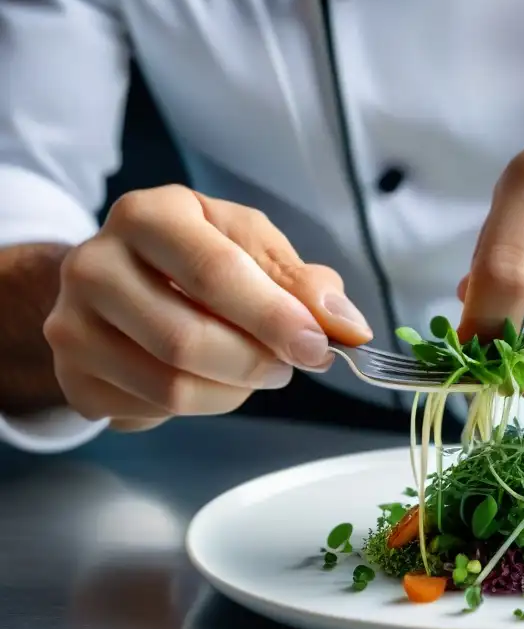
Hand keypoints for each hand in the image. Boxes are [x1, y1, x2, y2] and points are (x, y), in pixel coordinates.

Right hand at [44, 185, 372, 431]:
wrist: (119, 281)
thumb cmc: (197, 258)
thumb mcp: (252, 249)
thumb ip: (301, 283)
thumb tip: (346, 324)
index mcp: (148, 216)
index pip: (214, 272)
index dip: (273, 316)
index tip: (317, 345)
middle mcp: (94, 264)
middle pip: (186, 339)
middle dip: (255, 362)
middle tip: (290, 364)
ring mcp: (72, 324)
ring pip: (170, 386)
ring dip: (233, 391)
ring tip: (254, 371)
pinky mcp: (72, 377)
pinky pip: (152, 412)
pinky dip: (198, 406)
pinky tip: (205, 379)